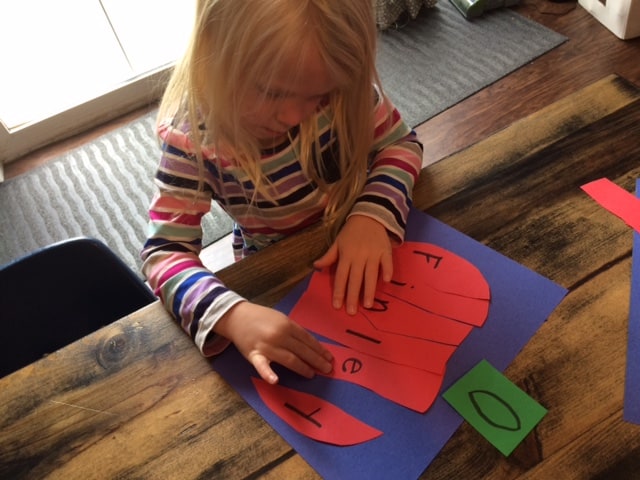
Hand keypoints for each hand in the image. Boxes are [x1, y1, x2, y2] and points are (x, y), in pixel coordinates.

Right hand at [214, 301, 332, 383]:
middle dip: (316, 361)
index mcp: (287, 325)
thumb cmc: (261, 318)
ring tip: (312, 374)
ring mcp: (267, 345)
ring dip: (302, 368)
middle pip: (302, 350)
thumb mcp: (281, 319)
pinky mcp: (254, 354)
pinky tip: (275, 380)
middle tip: (327, 370)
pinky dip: (268, 373)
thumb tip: (310, 344)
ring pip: (289, 359)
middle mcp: (279, 335)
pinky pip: (262, 365)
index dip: (319, 350)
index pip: (308, 340)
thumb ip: (294, 331)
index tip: (329, 358)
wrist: (237, 316)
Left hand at [313, 215, 392, 314]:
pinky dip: (387, 271)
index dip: (339, 291)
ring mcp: (373, 253)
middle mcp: (359, 256)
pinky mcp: (385, 250)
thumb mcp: (337, 242)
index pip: (341, 276)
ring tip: (367, 304)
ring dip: (369, 289)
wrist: (369, 216)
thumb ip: (329, 256)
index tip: (337, 305)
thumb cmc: (351, 232)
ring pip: (371, 274)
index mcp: (346, 255)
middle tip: (351, 312)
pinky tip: (387, 282)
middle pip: (355, 278)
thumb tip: (316, 266)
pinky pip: (387, 262)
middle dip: (353, 296)